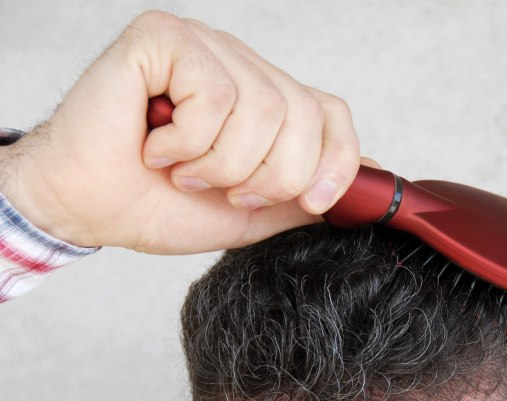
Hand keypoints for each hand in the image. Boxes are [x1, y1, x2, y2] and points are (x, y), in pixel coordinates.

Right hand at [0, 11, 375, 253]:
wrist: (89, 207)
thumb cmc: (159, 204)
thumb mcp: (251, 213)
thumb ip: (305, 195)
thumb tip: (374, 176)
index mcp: (265, 100)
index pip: (332, 113)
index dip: (335, 163)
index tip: (311, 202)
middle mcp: (241, 66)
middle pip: (302, 114)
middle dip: (267, 176)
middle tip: (223, 189)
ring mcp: (206, 46)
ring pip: (262, 108)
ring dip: (220, 164)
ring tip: (183, 169)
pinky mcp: (167, 38)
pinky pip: (215, 94)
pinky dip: (187, 141)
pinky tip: (157, 144)